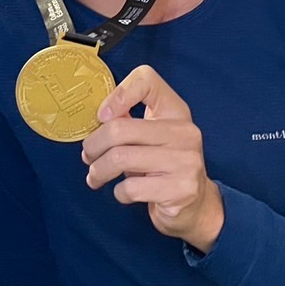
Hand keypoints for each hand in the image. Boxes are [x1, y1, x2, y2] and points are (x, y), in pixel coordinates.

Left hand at [81, 65, 222, 252]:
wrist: (196, 205)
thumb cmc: (164, 166)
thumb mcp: (151, 136)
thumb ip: (127, 121)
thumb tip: (96, 118)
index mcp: (175, 110)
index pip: (146, 80)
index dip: (118, 93)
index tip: (102, 116)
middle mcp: (184, 131)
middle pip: (119, 129)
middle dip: (93, 145)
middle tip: (88, 155)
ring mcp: (186, 160)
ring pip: (120, 158)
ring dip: (99, 171)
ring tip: (95, 176)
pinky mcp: (181, 189)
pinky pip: (131, 188)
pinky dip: (118, 192)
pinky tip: (124, 193)